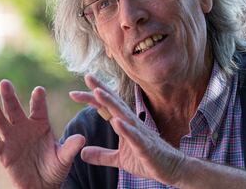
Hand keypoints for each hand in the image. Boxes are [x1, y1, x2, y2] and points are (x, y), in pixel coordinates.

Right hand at [0, 80, 84, 188]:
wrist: (42, 186)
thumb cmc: (55, 168)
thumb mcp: (64, 158)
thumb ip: (70, 148)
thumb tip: (81, 138)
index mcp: (41, 125)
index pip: (39, 108)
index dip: (38, 99)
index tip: (39, 90)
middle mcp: (25, 128)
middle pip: (16, 109)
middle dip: (10, 96)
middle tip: (5, 82)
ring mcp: (13, 139)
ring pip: (2, 122)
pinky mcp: (4, 154)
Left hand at [69, 75, 185, 184]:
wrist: (171, 169)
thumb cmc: (147, 160)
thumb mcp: (119, 159)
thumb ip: (101, 155)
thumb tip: (82, 153)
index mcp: (124, 124)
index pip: (106, 107)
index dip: (92, 98)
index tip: (74, 92)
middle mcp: (131, 123)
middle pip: (114, 103)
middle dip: (101, 90)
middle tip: (87, 76)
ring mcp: (139, 133)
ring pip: (124, 114)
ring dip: (111, 102)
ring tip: (99, 92)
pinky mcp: (146, 146)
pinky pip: (135, 136)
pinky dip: (126, 129)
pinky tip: (116, 122)